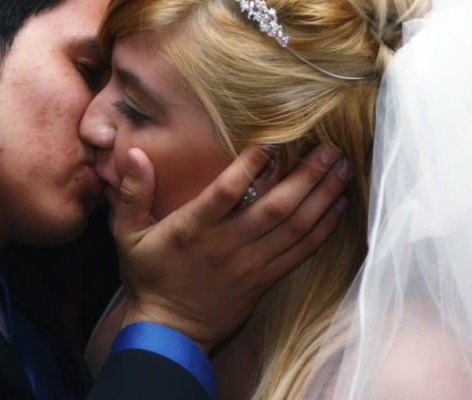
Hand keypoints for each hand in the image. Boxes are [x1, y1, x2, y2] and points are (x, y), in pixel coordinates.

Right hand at [112, 145, 349, 353]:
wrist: (170, 331)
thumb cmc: (149, 277)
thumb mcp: (127, 234)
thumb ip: (133, 193)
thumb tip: (135, 154)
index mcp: (194, 229)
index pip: (226, 192)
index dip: (251, 165)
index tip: (272, 141)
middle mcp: (227, 245)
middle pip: (276, 207)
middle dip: (307, 176)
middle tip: (330, 149)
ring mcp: (251, 264)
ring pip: (295, 228)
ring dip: (323, 196)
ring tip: (343, 169)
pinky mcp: (265, 280)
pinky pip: (300, 252)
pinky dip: (323, 229)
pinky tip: (338, 207)